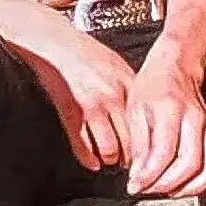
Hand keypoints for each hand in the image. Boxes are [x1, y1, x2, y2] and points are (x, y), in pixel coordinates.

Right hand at [21, 12, 135, 170]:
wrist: (55, 42)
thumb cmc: (84, 51)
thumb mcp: (117, 64)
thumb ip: (130, 87)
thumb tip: (143, 111)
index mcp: (128, 83)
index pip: (147, 121)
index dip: (149, 140)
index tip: (149, 149)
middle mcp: (113, 96)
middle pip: (132, 139)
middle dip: (132, 156)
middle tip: (133, 162)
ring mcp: (91, 106)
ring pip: (110, 148)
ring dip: (111, 159)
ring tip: (111, 160)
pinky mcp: (70, 113)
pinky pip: (82, 146)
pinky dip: (88, 159)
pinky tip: (92, 162)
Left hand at [123, 50, 205, 202]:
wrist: (176, 65)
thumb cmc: (152, 86)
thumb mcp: (135, 109)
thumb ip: (138, 144)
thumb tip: (138, 177)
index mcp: (172, 111)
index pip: (165, 153)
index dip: (149, 175)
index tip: (135, 186)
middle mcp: (197, 120)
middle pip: (190, 163)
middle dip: (167, 184)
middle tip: (148, 189)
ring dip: (192, 188)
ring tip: (171, 192)